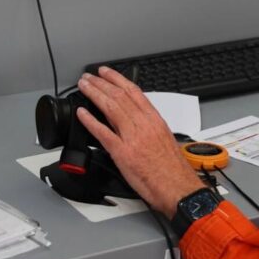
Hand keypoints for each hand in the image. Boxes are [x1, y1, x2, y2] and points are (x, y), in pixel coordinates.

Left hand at [76, 67, 205, 217]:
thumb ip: (148, 125)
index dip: (117, 78)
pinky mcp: (122, 153)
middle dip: (101, 83)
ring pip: (110, 108)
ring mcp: (132, 137)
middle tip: (88, 77)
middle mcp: (143, 124)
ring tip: (84, 87)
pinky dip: (91, 121)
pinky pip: (103, 133)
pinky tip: (82, 114)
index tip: (106, 72)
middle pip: (119, 96)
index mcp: (154, 119)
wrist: (176, 186)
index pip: (133, 91)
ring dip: (94, 94)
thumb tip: (135, 119)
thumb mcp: (164, 137)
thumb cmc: (172, 167)